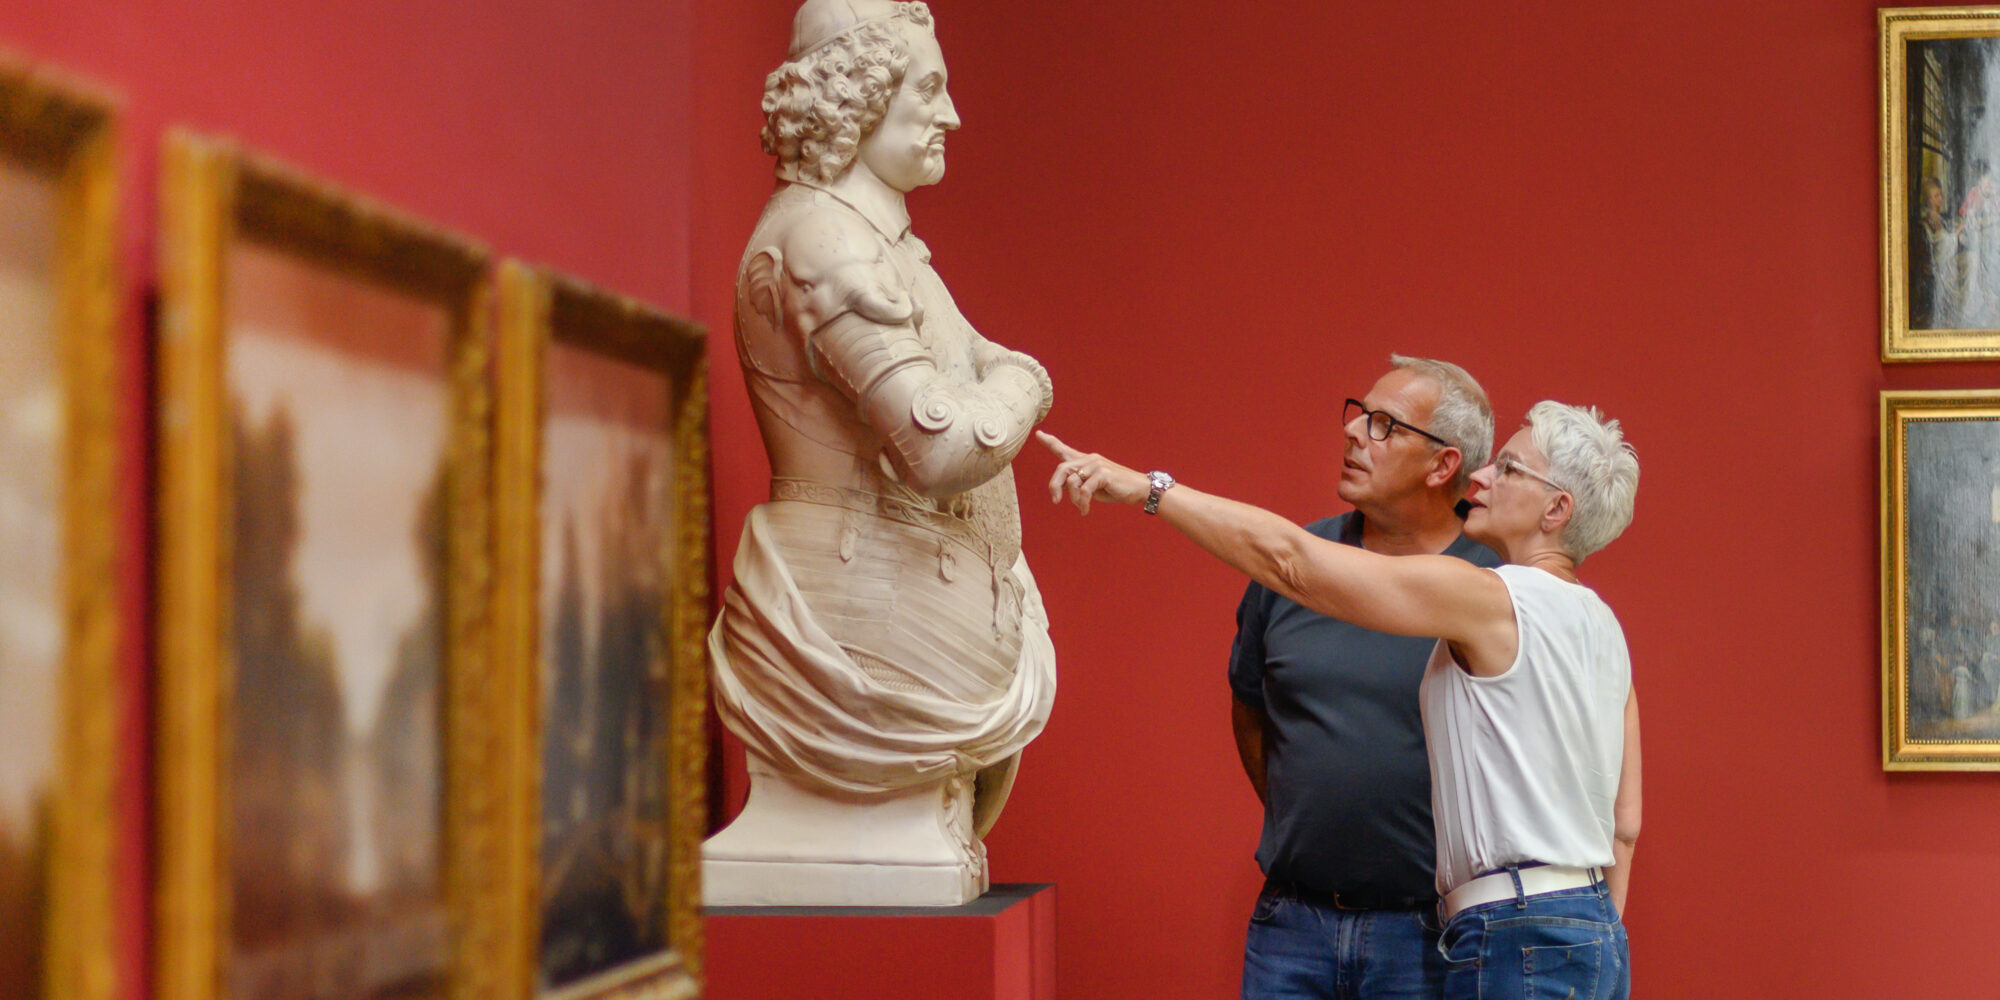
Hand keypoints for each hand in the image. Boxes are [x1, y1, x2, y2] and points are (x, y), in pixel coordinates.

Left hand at [1036, 430, 1151, 514]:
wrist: (1138, 489)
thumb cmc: (1115, 489)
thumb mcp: (1092, 487)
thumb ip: (1077, 483)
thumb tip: (1062, 486)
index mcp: (1086, 461)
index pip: (1064, 449)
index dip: (1050, 442)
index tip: (1039, 434)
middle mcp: (1089, 459)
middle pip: (1062, 468)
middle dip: (1054, 485)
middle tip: (1055, 500)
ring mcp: (1096, 465)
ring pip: (1072, 481)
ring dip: (1074, 499)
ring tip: (1081, 507)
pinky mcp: (1103, 473)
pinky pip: (1084, 490)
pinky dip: (1083, 503)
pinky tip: (1085, 510)